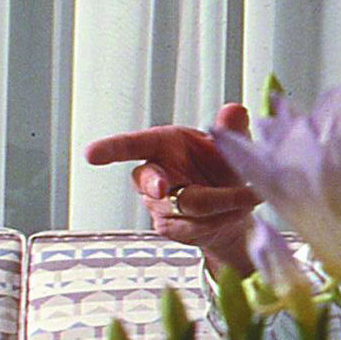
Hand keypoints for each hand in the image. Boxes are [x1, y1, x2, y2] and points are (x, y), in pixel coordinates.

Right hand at [84, 105, 261, 273]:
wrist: (231, 207)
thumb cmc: (221, 168)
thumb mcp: (230, 145)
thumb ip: (232, 129)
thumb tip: (235, 111)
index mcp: (163, 145)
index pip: (133, 145)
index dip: (111, 149)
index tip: (91, 154)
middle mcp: (155, 174)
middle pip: (154, 184)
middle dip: (161, 186)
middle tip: (166, 188)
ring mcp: (158, 205)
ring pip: (187, 208)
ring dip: (223, 204)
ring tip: (248, 196)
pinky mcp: (169, 228)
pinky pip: (196, 228)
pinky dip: (223, 220)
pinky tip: (236, 212)